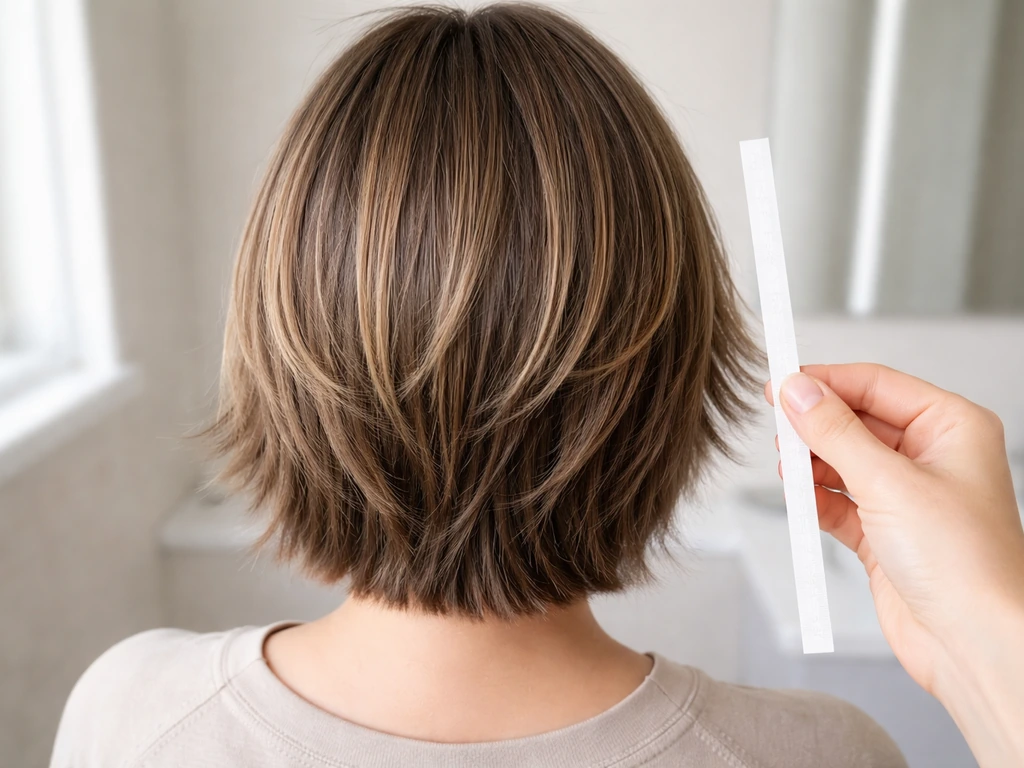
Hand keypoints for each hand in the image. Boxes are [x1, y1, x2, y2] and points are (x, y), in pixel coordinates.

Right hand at [766, 363, 1023, 765]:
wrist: (975, 643)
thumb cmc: (967, 564)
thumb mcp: (888, 482)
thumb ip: (834, 432)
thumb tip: (798, 390)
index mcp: (951, 427)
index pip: (876, 384)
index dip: (826, 382)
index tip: (782, 381)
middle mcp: (931, 457)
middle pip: (855, 421)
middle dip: (815, 426)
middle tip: (778, 428)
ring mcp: (907, 496)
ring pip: (843, 461)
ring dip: (811, 464)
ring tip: (788, 470)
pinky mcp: (885, 533)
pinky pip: (838, 502)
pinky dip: (815, 501)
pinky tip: (800, 501)